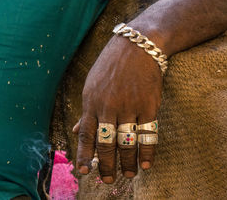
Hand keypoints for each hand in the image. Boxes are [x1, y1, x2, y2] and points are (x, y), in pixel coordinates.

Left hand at [73, 34, 162, 182]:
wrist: (137, 45)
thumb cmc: (111, 65)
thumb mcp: (92, 84)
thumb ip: (87, 110)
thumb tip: (78, 130)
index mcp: (91, 102)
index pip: (86, 135)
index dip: (84, 155)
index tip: (83, 171)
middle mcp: (108, 107)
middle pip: (105, 143)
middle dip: (105, 165)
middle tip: (107, 180)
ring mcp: (129, 107)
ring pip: (126, 142)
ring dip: (127, 162)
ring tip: (127, 175)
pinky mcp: (148, 105)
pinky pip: (147, 134)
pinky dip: (147, 152)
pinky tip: (146, 165)